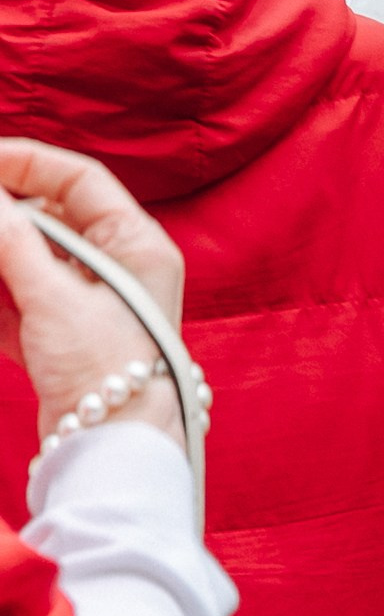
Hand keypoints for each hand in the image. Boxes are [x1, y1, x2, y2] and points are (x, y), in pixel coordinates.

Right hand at [0, 144, 185, 448]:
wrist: (114, 452)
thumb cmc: (105, 369)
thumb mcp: (52, 295)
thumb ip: (11, 239)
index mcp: (137, 245)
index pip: (79, 181)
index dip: (26, 163)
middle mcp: (120, 269)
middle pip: (46, 220)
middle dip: (1, 221)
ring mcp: (90, 305)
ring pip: (27, 262)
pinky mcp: (65, 340)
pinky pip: (19, 302)